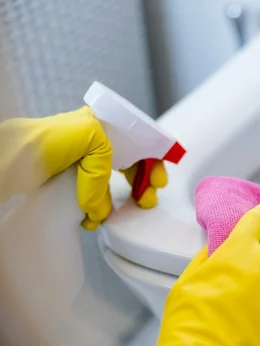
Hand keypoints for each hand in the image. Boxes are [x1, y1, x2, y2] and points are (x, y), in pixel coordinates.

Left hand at [0, 107, 167, 229]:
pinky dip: (96, 213)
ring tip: (114, 212)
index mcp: (101, 127)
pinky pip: (90, 203)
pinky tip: (94, 218)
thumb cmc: (43, 139)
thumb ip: (107, 166)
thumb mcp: (90, 136)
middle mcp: (91, 146)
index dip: (152, 161)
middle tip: (146, 199)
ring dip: (118, 203)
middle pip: (129, 166)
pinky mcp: (66, 188)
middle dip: (142, 184)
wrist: (9, 159)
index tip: (158, 179)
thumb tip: (101, 204)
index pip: (138, 143)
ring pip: (110, 188)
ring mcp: (79, 168)